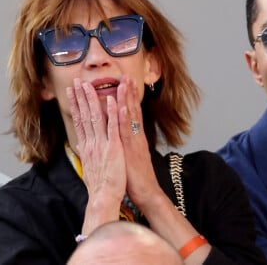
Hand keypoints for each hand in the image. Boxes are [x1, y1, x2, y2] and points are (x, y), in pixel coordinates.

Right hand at [68, 78, 125, 231]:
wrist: (103, 198)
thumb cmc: (99, 185)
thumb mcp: (88, 167)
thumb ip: (85, 153)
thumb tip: (78, 144)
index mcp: (86, 146)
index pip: (79, 121)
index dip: (75, 105)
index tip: (71, 92)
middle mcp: (91, 143)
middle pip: (84, 116)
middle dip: (80, 97)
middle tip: (76, 82)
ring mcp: (102, 144)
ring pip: (96, 117)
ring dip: (93, 100)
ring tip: (89, 85)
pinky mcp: (114, 148)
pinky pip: (112, 127)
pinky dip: (112, 113)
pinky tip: (111, 100)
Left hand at [116, 76, 162, 208]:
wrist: (146, 192)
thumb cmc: (135, 177)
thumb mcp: (130, 157)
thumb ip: (127, 145)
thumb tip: (121, 138)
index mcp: (135, 137)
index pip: (132, 113)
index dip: (128, 98)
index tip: (125, 83)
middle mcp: (136, 136)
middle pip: (133, 110)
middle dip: (129, 92)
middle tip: (126, 75)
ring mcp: (135, 141)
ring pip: (130, 116)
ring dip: (127, 98)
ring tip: (125, 82)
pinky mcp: (132, 149)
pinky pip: (126, 130)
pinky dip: (123, 117)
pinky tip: (120, 106)